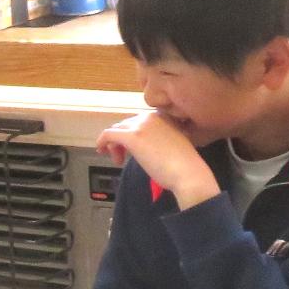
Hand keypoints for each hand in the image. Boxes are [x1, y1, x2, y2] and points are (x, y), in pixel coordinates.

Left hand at [94, 112, 218, 208]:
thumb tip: (145, 146)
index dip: (133, 135)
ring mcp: (141, 125)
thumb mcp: (172, 143)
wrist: (188, 172)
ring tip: (118, 160)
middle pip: (126, 124)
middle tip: (123, 157)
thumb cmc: (183, 165)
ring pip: (117, 129)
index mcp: (163, 115)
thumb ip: (158, 139)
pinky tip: (101, 151)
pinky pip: (108, 134)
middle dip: (122, 140)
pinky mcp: (132, 136)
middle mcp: (151, 116)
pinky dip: (102, 142)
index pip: (139, 121)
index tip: (132, 150)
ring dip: (114, 144)